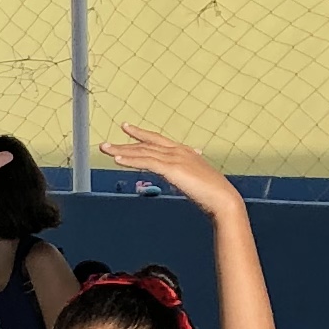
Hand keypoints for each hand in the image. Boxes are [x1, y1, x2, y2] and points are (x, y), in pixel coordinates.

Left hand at [105, 123, 238, 214]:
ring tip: (105, 149)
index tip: (128, 129)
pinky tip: (117, 159)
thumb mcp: (195, 181)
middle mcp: (178, 151)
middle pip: (146, 144)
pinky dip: (130, 159)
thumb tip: (178, 180)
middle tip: (107, 142)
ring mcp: (175, 158)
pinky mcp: (172, 168)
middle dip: (125, 142)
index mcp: (185, 152)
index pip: (158, 141)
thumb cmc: (213, 194)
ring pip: (143, 151)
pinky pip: (146, 161)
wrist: (223, 199)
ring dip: (121, 150)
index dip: (141, 135)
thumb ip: (185, 177)